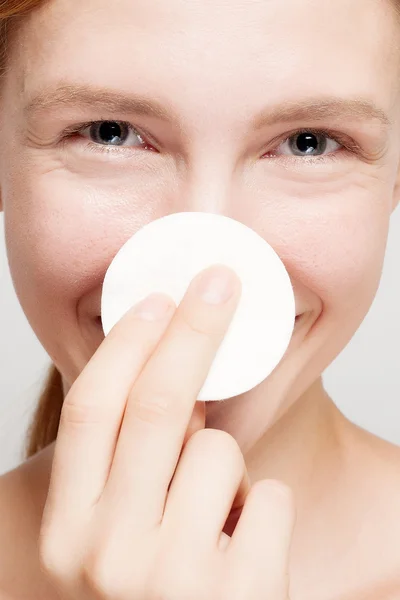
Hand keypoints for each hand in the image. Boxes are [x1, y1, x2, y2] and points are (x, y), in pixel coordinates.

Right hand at [38, 264, 295, 598]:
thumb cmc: (143, 589)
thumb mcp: (106, 528)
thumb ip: (118, 461)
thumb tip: (161, 367)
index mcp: (67, 528)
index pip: (92, 408)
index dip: (126, 343)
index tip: (158, 299)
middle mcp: (107, 555)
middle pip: (158, 405)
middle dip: (195, 329)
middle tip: (220, 283)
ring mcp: (172, 583)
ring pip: (220, 452)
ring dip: (226, 466)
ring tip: (211, 513)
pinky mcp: (240, 599)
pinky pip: (269, 498)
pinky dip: (263, 508)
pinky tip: (241, 549)